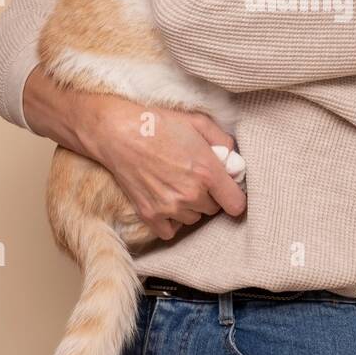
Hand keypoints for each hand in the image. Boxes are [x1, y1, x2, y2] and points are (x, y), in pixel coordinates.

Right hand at [23, 66, 244, 239]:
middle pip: (213, 210)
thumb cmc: (159, 124)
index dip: (234, 197)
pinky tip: (167, 203)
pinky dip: (172, 221)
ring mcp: (169, 208)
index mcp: (207, 172)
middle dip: (209, 196)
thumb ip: (224, 142)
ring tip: (177, 185)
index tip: (228, 191)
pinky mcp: (150, 215)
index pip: (236, 204)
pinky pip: (171, 231)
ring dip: (190, 207)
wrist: (119, 134)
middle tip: (195, 178)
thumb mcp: (198, 123)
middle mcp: (191, 194)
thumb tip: (234, 160)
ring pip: (193, 219)